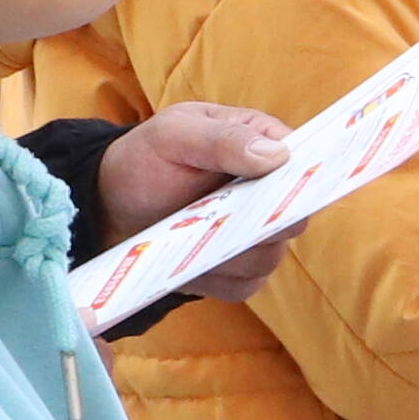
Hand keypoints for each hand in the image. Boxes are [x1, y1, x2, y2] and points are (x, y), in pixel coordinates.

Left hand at [92, 101, 296, 301]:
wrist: (112, 205)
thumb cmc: (145, 159)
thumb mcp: (174, 134)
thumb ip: (222, 138)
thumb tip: (278, 156)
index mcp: (264, 144)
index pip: (307, 163)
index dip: (304, 179)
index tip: (280, 192)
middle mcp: (271, 192)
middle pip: (294, 218)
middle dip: (257, 224)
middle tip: (216, 216)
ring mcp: (257, 234)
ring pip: (270, 257)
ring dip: (229, 253)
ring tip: (188, 235)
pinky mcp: (239, 270)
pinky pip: (245, 285)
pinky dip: (216, 279)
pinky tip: (188, 260)